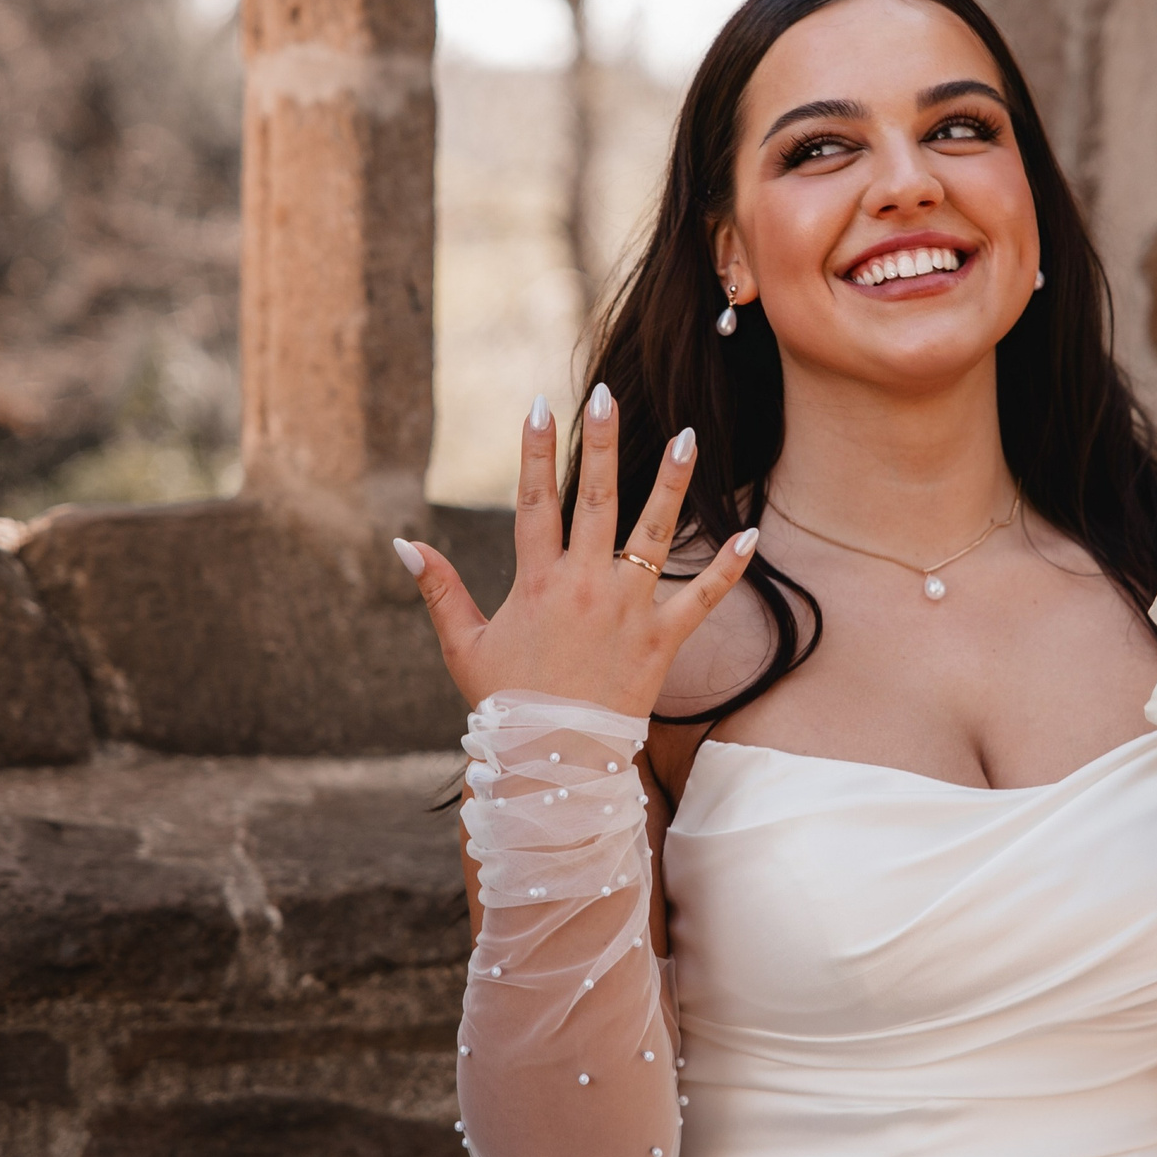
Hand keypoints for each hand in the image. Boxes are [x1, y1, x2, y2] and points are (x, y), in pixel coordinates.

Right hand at [393, 383, 758, 715]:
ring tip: (689, 435)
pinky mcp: (662, 640)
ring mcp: (627, 611)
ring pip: (654, 534)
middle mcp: (584, 586)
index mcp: (536, 583)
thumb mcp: (463, 646)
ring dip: (671, 482)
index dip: (534, 452)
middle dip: (601, 443)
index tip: (540, 404)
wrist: (552, 760)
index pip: (533, 502)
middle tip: (608, 395)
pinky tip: (754, 534)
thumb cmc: (505, 704)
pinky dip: (730, 568)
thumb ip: (438, 589)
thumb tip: (402, 542)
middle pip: (595, 500)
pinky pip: (703, 598)